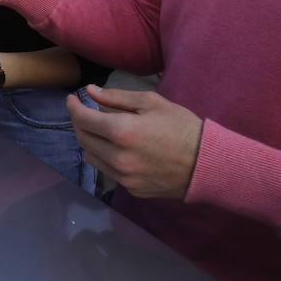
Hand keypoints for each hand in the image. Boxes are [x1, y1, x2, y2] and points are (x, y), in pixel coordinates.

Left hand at [68, 85, 203, 200]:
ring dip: (90, 141)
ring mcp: (124, 177)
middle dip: (79, 122)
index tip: (72, 99)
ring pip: (91, 157)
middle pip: (83, 138)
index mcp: (122, 131)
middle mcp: (118, 157)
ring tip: (102, 130)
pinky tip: (117, 148)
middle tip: (86, 112)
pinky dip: (105, 157)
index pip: (82, 119)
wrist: (208, 164)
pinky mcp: (131, 189)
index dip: (73, 107)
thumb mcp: (151, 103)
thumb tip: (91, 91)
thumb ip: (117, 97)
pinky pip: (107, 171)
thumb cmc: (182, 127)